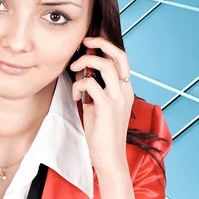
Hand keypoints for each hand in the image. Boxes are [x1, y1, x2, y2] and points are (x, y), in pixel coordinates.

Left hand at [70, 35, 133, 172]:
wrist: (109, 157)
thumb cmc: (102, 133)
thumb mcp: (99, 106)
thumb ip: (95, 89)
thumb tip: (82, 73)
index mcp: (125, 89)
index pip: (122, 59)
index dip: (107, 45)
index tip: (91, 41)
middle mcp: (125, 91)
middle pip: (119, 55)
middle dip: (100, 43)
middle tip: (84, 42)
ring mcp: (117, 98)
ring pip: (104, 66)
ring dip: (85, 62)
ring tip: (73, 70)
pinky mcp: (106, 107)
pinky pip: (91, 84)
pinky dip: (79, 84)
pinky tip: (76, 96)